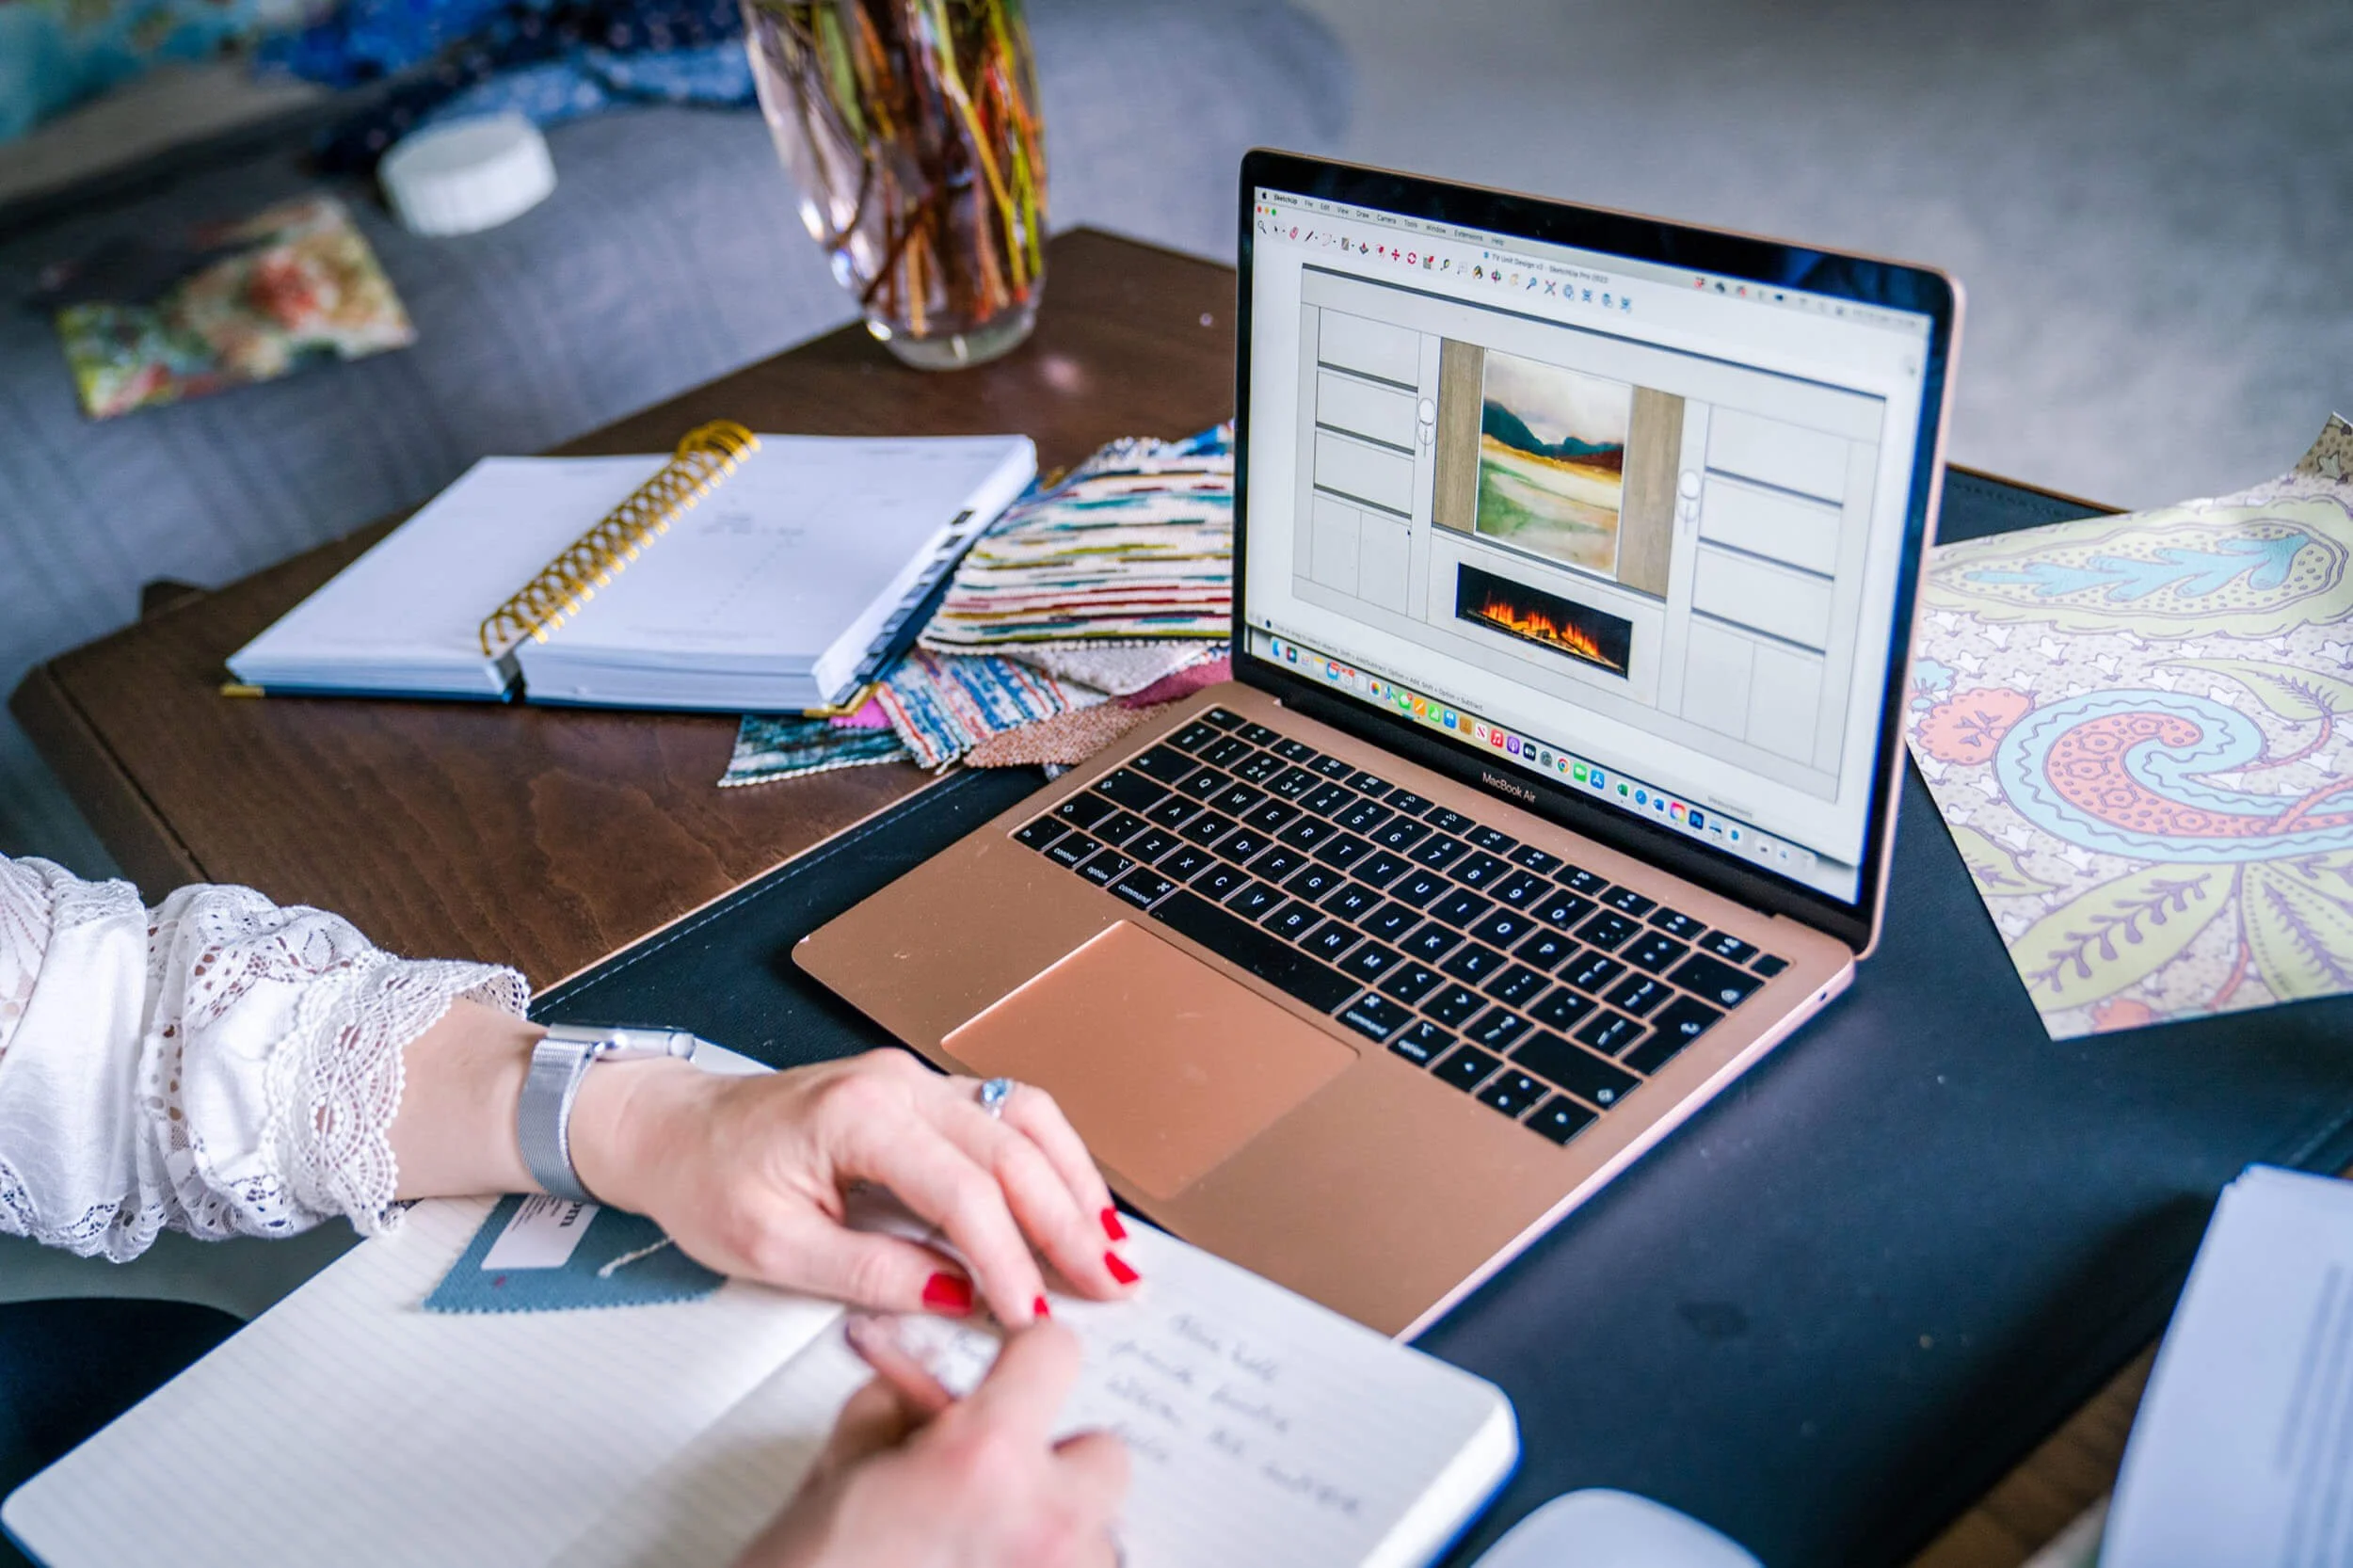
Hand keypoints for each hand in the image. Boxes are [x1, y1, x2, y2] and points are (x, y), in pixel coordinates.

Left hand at [569, 1048, 1137, 1325]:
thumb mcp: (772, 1248)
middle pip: (1011, 1150)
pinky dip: (1052, 1159)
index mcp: (857, 1114)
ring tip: (1115, 1247)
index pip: (961, 1188)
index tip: (1032, 1314)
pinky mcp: (923, 1093)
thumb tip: (958, 1299)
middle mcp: (899, 1082)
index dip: (1006, 1256)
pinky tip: (1078, 1202)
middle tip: (1115, 1287)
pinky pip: (1007, 1114)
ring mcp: (916, 1079)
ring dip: (1076, 1184)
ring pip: (1025, 1120)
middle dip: (1069, 1224)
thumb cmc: (706, 1181)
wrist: (671, 1127)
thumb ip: (872, 1272)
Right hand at [735, 1321, 1127, 1567]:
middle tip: (992, 1481)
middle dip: (1052, 1460)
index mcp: (986, 1460)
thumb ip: (900, 1408)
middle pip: (1104, 1455)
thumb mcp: (838, 1471)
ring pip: (1098, 1534)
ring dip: (1054, 1530)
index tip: (1014, 1368)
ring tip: (983, 1547)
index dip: (1028, 1357)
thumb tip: (927, 1393)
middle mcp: (1043, 1522)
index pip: (1056, 1354)